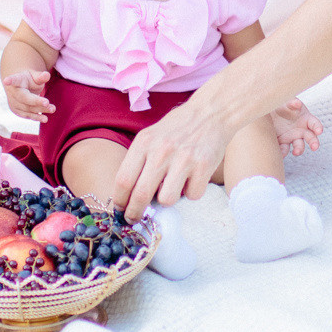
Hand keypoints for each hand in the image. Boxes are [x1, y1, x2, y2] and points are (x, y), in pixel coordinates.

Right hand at [2, 69, 53, 121]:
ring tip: (52, 109)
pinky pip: (28, 115)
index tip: (6, 81)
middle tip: (47, 103)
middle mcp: (13, 92)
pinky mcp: (17, 111)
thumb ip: (40, 76)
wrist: (21, 88)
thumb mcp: (34, 75)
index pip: (13, 80)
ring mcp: (14, 103)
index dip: (9, 80)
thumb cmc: (29, 80)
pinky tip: (45, 119)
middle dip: (36, 101)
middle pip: (24, 98)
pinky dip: (36, 117)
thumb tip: (47, 75)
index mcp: (16, 80)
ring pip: (28, 108)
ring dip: (40, 110)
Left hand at [114, 102, 232, 218]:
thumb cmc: (177, 128)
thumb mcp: (151, 136)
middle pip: (141, 195)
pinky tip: (192, 178)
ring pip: (167, 199)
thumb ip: (139, 161)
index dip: (120, 200)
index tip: (121, 210)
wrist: (211, 112)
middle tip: (135, 219)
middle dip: (135, 213)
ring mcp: (183, 159)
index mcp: (144, 143)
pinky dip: (191, 191)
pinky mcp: (204, 166)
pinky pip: (192, 195)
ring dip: (168, 199)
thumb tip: (129, 196)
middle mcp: (161, 151)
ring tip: (172, 186)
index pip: (123, 180)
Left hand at [271, 98, 322, 156]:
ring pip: (299, 146)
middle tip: (315, 147)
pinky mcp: (283, 142)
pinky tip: (281, 154)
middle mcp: (301, 130)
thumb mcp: (286, 102)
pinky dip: (283, 152)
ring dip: (299, 150)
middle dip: (314, 143)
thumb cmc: (281, 105)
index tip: (319, 131)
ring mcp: (292, 137)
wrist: (268, 112)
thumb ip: (292, 103)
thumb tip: (296, 103)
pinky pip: (285, 149)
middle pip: (311, 138)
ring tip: (296, 152)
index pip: (315, 124)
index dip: (318, 127)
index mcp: (306, 119)